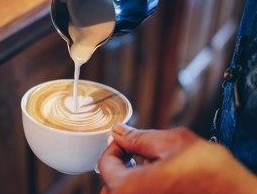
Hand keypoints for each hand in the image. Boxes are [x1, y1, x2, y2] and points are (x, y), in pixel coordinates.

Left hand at [98, 123, 256, 193]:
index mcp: (130, 188)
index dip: (115, 147)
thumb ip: (140, 137)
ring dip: (129, 182)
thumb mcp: (176, 143)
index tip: (126, 142)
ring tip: (150, 170)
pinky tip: (161, 183)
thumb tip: (119, 131)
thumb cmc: (214, 176)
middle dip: (120, 167)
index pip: (104, 164)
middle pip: (110, 185)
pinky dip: (142, 191)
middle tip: (136, 155)